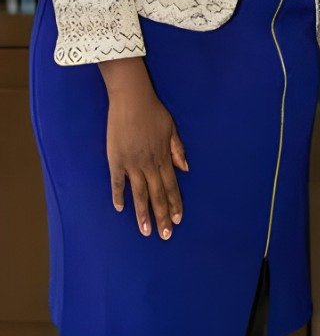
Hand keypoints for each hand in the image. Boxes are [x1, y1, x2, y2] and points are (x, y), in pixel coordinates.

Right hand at [99, 58, 188, 238]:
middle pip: (157, 194)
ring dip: (143, 213)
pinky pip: (117, 182)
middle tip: (165, 235)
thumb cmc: (153, 112)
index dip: (174, 203)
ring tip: (146, 232)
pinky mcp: (116, 160)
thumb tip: (186, 169)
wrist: (132, 99)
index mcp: (163, 157)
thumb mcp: (172, 128)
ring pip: (139, 193)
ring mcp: (132, 163)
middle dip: (161, 216)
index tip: (177, 220)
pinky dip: (119, 196)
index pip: (171, 185)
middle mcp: (149, 163)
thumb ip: (178, 150)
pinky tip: (121, 209)